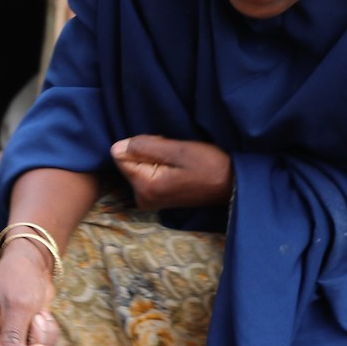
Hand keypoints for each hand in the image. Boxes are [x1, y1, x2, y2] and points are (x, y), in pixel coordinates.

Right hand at [0, 244, 61, 345]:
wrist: (32, 263)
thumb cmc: (19, 277)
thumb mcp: (18, 304)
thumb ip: (12, 338)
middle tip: (41, 339)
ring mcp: (6, 344)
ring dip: (42, 345)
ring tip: (41, 316)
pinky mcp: (23, 342)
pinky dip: (48, 340)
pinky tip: (44, 317)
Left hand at [111, 135, 232, 210]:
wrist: (231, 184)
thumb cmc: (208, 165)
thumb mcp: (177, 150)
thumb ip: (144, 147)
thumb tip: (115, 148)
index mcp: (144, 187)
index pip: (121, 155)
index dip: (141, 144)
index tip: (164, 147)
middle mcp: (141, 198)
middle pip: (129, 162)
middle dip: (147, 152)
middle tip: (174, 155)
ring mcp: (148, 201)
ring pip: (138, 166)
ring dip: (154, 158)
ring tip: (178, 162)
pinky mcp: (155, 198)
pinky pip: (146, 174)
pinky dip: (158, 166)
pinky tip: (176, 168)